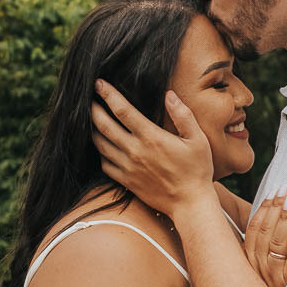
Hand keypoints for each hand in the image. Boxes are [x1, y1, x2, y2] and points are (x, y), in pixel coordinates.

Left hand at [91, 79, 214, 215]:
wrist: (190, 204)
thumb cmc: (197, 170)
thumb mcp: (198, 139)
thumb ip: (183, 115)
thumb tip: (169, 94)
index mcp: (151, 137)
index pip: (122, 110)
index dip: (108, 95)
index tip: (98, 83)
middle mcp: (135, 151)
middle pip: (104, 125)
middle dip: (93, 109)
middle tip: (88, 98)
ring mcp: (128, 167)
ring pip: (100, 144)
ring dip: (92, 129)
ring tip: (91, 119)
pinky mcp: (125, 181)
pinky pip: (104, 163)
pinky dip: (100, 152)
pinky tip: (102, 144)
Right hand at [244, 187, 286, 286]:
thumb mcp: (260, 276)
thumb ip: (262, 252)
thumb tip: (270, 223)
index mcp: (248, 264)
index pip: (252, 231)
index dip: (263, 210)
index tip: (273, 192)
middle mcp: (257, 270)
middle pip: (264, 233)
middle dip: (274, 208)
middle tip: (285, 188)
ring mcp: (273, 279)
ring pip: (276, 244)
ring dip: (283, 220)